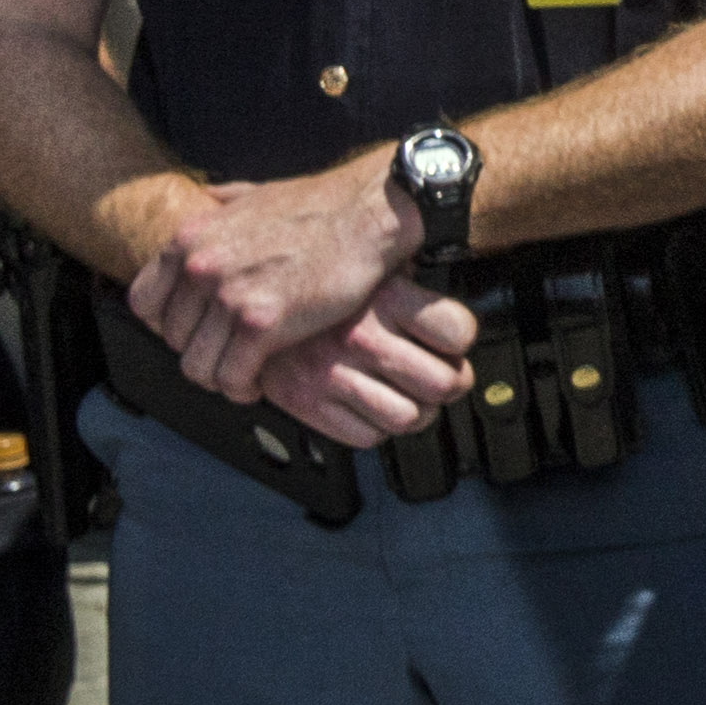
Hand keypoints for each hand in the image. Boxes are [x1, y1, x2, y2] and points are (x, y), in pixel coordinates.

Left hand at [128, 157, 421, 410]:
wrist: (368, 212)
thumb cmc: (320, 205)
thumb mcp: (254, 193)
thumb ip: (221, 203)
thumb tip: (207, 197)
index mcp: (189, 239)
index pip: (143, 304)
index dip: (168, 326)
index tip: (197, 331)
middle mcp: (199, 267)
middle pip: (173, 340)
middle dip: (203, 351)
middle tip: (231, 353)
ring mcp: (229, 296)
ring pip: (197, 367)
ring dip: (221, 376)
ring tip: (244, 373)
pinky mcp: (263, 323)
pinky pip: (232, 377)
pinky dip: (244, 387)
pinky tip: (260, 380)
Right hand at [259, 285, 486, 451]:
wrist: (244, 299)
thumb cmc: (312, 285)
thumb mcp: (368, 268)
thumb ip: (409, 282)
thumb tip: (450, 290)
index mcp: (384, 297)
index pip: (458, 332)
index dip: (461, 342)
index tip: (452, 344)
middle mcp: (362, 336)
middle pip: (443, 383)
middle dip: (449, 385)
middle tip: (440, 379)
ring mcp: (333, 372)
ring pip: (409, 417)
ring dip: (416, 412)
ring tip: (407, 396)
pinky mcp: (307, 402)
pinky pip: (367, 436)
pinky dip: (376, 428)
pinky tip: (370, 406)